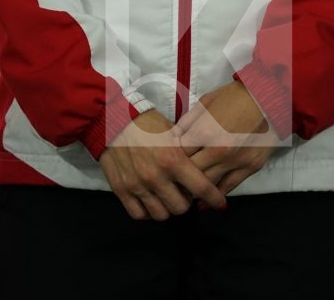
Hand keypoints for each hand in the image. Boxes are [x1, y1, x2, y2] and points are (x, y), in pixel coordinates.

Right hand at [99, 108, 227, 221]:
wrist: (113, 119)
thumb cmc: (146, 122)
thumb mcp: (172, 132)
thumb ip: (186, 152)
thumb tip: (202, 168)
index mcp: (172, 159)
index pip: (200, 188)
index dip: (214, 198)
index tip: (220, 203)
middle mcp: (156, 176)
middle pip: (181, 207)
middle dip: (187, 201)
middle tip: (185, 193)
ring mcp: (138, 185)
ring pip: (161, 214)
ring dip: (167, 207)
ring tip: (167, 196)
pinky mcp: (122, 190)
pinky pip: (139, 215)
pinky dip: (147, 211)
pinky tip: (151, 201)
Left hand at [174, 81, 279, 196]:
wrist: (267, 98)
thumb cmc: (234, 97)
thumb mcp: (206, 102)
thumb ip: (187, 122)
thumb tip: (172, 138)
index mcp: (204, 132)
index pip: (179, 155)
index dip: (171, 158)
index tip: (168, 162)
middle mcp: (218, 151)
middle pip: (191, 173)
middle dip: (181, 176)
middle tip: (174, 180)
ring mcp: (235, 162)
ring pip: (208, 185)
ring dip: (196, 189)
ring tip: (187, 190)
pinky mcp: (250, 168)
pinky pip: (229, 188)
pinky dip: (215, 195)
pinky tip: (206, 200)